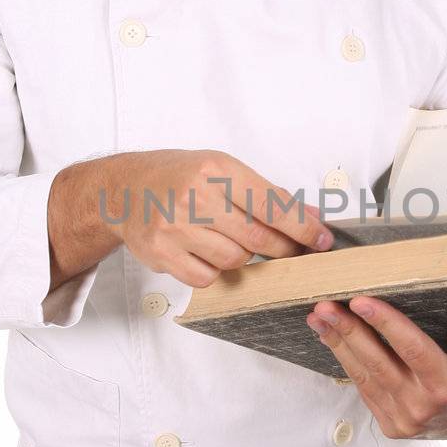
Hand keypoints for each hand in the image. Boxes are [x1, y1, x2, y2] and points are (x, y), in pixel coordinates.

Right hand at [117, 149, 331, 288]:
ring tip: (233, 242)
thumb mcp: (221, 169)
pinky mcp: (161, 254)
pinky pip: (207, 277)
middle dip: (283, 248)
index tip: (323, 240)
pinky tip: (207, 253)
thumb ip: (265, 194)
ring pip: (234, 260)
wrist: (124, 189)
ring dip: (244, 257)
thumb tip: (311, 217)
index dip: (303, 227)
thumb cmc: (179, 176)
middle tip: (293, 251)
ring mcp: (175, 228)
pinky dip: (215, 271)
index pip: (271, 205)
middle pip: (257, 238)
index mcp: (215, 169)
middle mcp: (195, 197)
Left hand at [306, 297, 446, 440]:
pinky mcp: (390, 424)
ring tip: (318, 315)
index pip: (414, 351)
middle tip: (325, 304)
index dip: (387, 324)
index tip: (363, 300)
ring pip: (363, 376)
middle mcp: (423, 407)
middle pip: (378, 363)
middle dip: (348, 332)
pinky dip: (344, 360)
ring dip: (338, 344)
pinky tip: (330, 336)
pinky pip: (363, 388)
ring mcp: (403, 419)